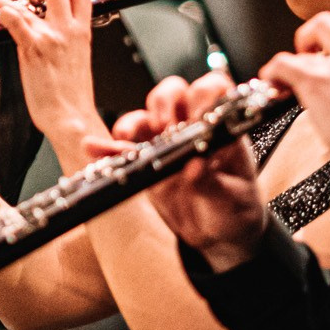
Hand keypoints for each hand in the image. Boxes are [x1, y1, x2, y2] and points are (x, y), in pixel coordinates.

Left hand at [0, 0, 104, 160]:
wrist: (71, 118)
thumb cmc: (73, 96)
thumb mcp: (78, 59)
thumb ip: (68, 40)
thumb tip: (54, 32)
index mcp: (83, 32)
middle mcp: (69, 30)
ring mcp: (51, 37)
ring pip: (33, 0)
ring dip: (10, 0)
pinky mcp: (33, 49)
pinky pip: (15, 20)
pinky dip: (2, 12)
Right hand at [108, 71, 268, 270]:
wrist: (217, 237)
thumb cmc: (234, 211)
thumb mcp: (231, 200)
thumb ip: (212, 183)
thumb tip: (194, 167)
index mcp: (220, 129)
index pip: (213, 92)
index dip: (204, 94)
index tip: (197, 115)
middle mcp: (191, 128)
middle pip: (173, 93)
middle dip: (165, 102)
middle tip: (165, 126)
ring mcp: (165, 143)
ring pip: (144, 116)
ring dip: (133, 122)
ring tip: (127, 138)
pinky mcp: (145, 162)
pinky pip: (123, 150)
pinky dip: (107, 148)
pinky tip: (94, 149)